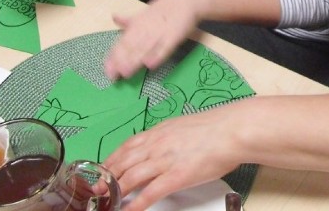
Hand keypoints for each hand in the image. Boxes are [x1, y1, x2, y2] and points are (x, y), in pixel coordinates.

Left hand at [104, 0, 206, 77]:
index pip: (122, 41)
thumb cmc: (165, 8)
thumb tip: (114, 17)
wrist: (187, 0)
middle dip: (121, 61)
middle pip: (131, 46)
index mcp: (137, 24)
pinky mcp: (174, 36)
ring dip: (135, 60)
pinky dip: (158, 56)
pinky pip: (165, 48)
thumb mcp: (145, 13)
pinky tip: (150, 65)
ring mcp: (160, 33)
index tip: (107, 70)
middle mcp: (146, 29)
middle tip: (113, 76)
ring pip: (145, 49)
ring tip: (126, 73)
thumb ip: (129, 20)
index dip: (114, 56)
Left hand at [104, 105, 242, 209]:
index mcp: (159, 132)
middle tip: (96, 189)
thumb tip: (161, 145)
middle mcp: (157, 145)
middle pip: (123, 162)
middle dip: (107, 177)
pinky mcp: (176, 176)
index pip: (127, 146)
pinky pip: (149, 193)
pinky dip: (135, 204)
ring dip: (115, 190)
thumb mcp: (184, 126)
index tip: (103, 169)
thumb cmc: (215, 128)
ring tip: (106, 201)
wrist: (232, 130)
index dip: (111, 159)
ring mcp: (165, 161)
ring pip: (131, 177)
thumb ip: (169, 136)